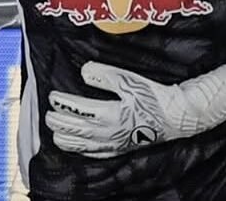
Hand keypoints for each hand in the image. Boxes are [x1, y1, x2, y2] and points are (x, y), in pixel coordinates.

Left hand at [46, 62, 225, 157]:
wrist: (177, 116)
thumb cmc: (155, 96)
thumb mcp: (130, 80)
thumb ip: (105, 75)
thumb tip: (83, 71)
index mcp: (110, 114)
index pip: (78, 111)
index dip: (62, 104)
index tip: (52, 96)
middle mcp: (109, 133)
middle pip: (76, 130)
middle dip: (59, 122)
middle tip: (47, 114)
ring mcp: (115, 143)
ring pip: (83, 145)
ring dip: (66, 139)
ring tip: (54, 132)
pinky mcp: (122, 148)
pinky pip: (97, 154)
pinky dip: (83, 151)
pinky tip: (78, 148)